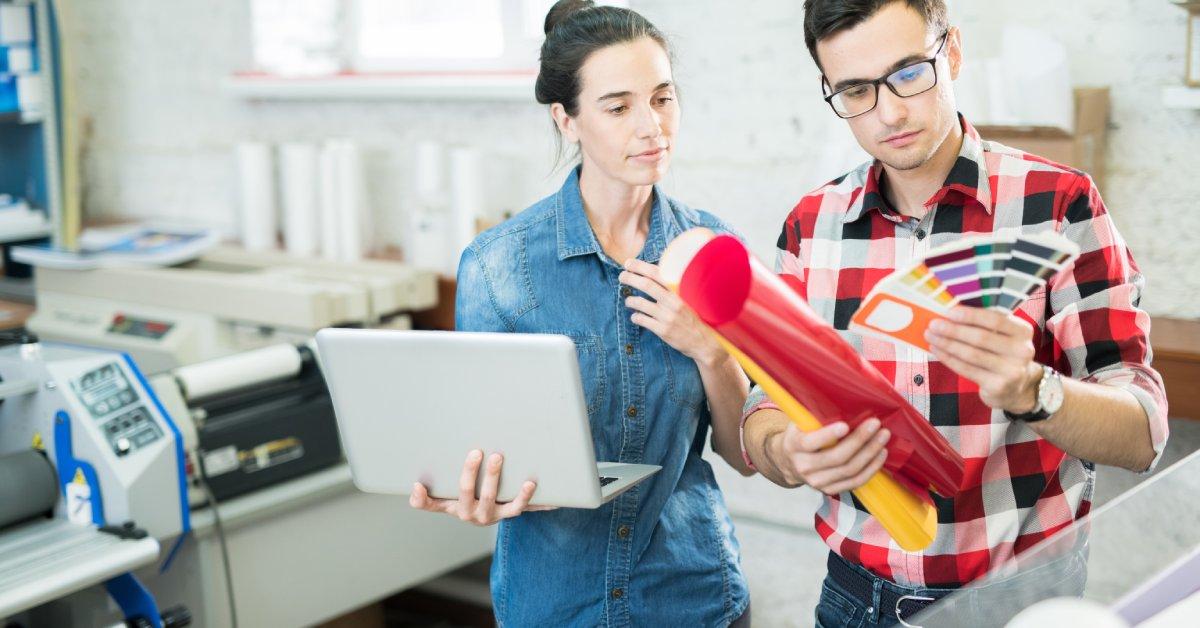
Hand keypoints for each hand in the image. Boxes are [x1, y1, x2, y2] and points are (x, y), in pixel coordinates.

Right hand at [408, 450, 554, 525]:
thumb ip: (426, 499)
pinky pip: (529, 510)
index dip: (439, 491)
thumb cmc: (460, 500)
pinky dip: (542, 504)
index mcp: (459, 509)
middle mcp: (479, 515)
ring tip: (529, 482)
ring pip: (511, 507)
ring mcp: (498, 515)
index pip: (452, 496)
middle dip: (488, 476)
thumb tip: (415, 488)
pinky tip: (556, 500)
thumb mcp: (442, 500)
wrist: (479, 516)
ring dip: (521, 495)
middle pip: (484, 495)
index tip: (424, 483)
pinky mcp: (513, 513)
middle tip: (491, 454)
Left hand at [619, 258, 724, 365]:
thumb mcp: (688, 300)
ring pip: (641, 303)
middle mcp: (674, 302)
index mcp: (680, 292)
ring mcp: (668, 317)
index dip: (640, 266)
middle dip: (630, 278)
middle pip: (646, 285)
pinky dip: (635, 317)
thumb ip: (673, 289)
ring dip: (630, 300)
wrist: (703, 342)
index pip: (657, 273)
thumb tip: (654, 275)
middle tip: (621, 276)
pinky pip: (642, 320)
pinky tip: (636, 316)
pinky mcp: (663, 331)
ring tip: (628, 300)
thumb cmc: (693, 319)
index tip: (628, 263)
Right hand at [770, 419, 889, 494]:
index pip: (810, 443)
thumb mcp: (799, 423)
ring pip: (849, 471)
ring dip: (870, 454)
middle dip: (859, 440)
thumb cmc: (800, 435)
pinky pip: (855, 482)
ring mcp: (817, 482)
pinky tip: (880, 454)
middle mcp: (804, 467)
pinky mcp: (830, 490)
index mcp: (794, 446)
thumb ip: (814, 416)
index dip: (828, 435)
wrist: (788, 462)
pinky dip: (871, 468)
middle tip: (875, 424)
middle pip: (836, 457)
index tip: (845, 425)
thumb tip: (841, 399)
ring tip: (883, 437)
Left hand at [925, 308, 1040, 413]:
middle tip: (933, 325)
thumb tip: (949, 314)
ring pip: (971, 354)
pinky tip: (937, 350)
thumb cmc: (1002, 354)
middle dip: (953, 330)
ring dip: (947, 344)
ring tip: (930, 336)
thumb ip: (984, 325)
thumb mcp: (1003, 337)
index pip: (995, 320)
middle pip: (981, 338)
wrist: (1017, 388)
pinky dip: (948, 358)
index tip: (949, 312)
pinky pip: (967, 369)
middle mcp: (1021, 351)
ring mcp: (1011, 370)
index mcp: (1023, 331)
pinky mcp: (997, 386)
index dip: (971, 315)